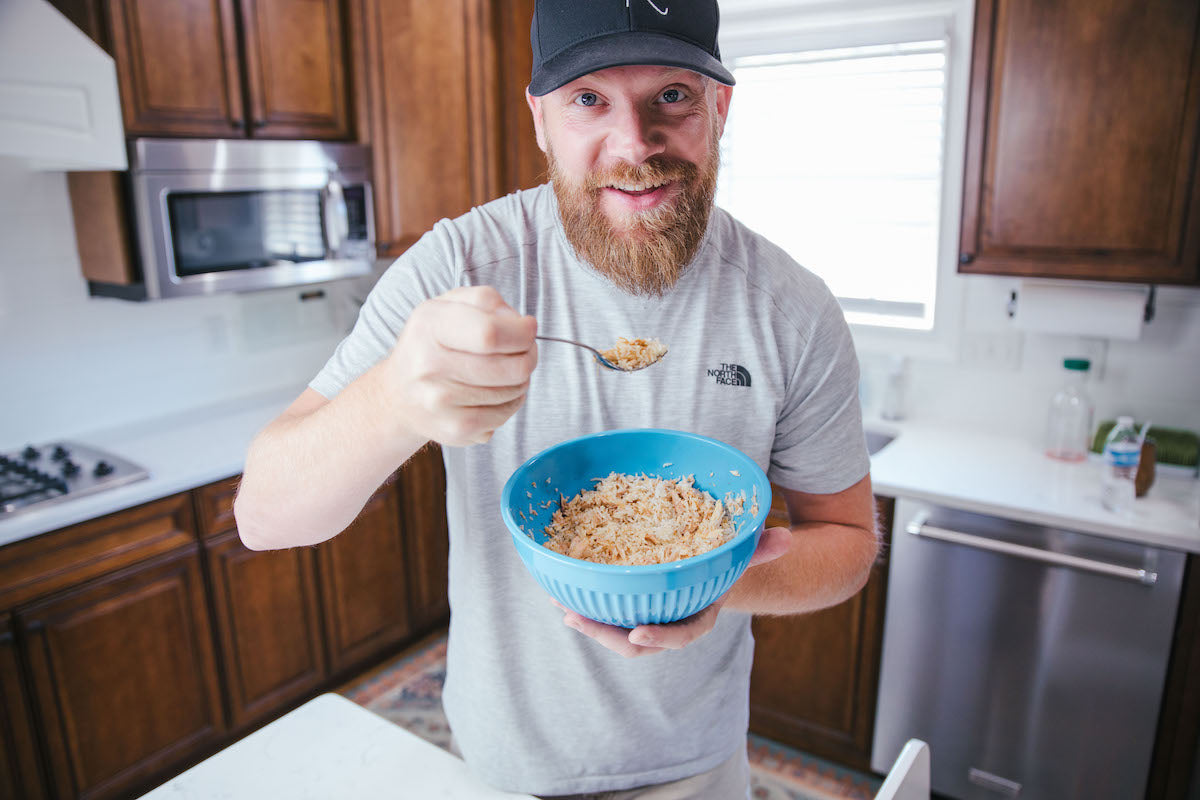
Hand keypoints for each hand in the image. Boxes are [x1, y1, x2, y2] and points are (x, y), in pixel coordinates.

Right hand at [383, 286, 537, 446]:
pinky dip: (510, 402)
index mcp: (430, 325)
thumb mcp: (449, 305)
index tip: (528, 329)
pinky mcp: (455, 429)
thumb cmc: (431, 345)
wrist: (398, 396)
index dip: (522, 332)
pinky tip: (494, 392)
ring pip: (515, 391)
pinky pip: (505, 414)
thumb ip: (487, 301)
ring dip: (520, 380)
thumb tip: (523, 325)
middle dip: (529, 356)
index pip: (491, 333)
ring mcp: (441, 402)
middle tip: (523, 351)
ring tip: (503, 372)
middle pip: (513, 367)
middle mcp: (429, 365)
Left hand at [556, 526, 793, 656]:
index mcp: (698, 616)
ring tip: (562, 607)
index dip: (660, 640)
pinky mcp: (627, 607)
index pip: (682, 636)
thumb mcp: (739, 553)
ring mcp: (646, 617)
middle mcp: (669, 623)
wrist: (706, 569)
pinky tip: (558, 589)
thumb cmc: (722, 560)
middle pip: (638, 643)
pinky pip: (604, 609)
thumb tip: (785, 538)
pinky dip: (581, 600)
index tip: (637, 634)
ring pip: (615, 630)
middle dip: (607, 636)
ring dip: (587, 621)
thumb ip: (758, 548)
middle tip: (578, 620)